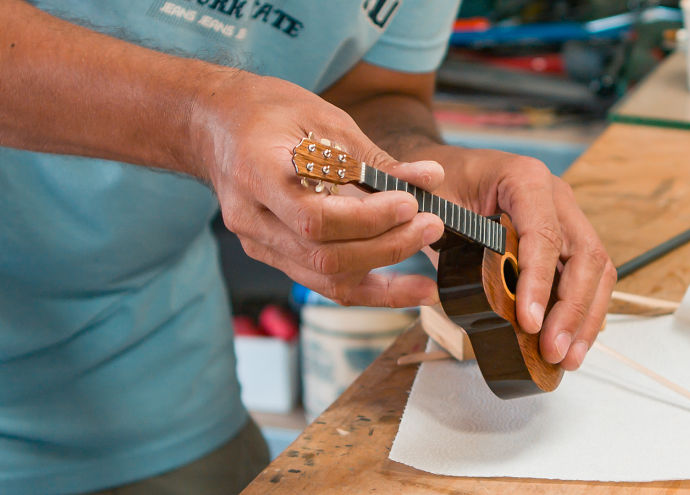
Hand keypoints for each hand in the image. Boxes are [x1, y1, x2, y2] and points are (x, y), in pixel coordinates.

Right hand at [191, 71, 445, 306]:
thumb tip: (429, 178)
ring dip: (384, 272)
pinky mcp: (275, 255)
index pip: (314, 218)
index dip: (367, 218)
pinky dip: (371, 288)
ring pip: (325, 278)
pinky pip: (325, 282)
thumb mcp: (323, 119)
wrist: (216, 126)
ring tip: (427, 253)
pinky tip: (410, 289)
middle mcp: (252, 220)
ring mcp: (259, 244)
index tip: (410, 203)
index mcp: (256, 174)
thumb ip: (375, 157)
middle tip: (431, 224)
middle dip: (386, 246)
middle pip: (323, 256)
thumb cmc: (267, 112)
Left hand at [423, 147, 615, 370]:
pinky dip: (582, 313)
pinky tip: (570, 343)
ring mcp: (565, 218)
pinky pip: (587, 278)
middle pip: (584, 255)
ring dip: (584, 318)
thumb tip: (450, 261)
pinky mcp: (564, 242)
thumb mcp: (432, 198)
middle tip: (553, 351)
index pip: (544, 235)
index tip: (529, 322)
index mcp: (525, 178)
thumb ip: (439, 225)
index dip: (539, 283)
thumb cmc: (439, 184)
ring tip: (567, 357)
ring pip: (596, 270)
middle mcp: (555, 196)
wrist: (444, 172)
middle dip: (572, 309)